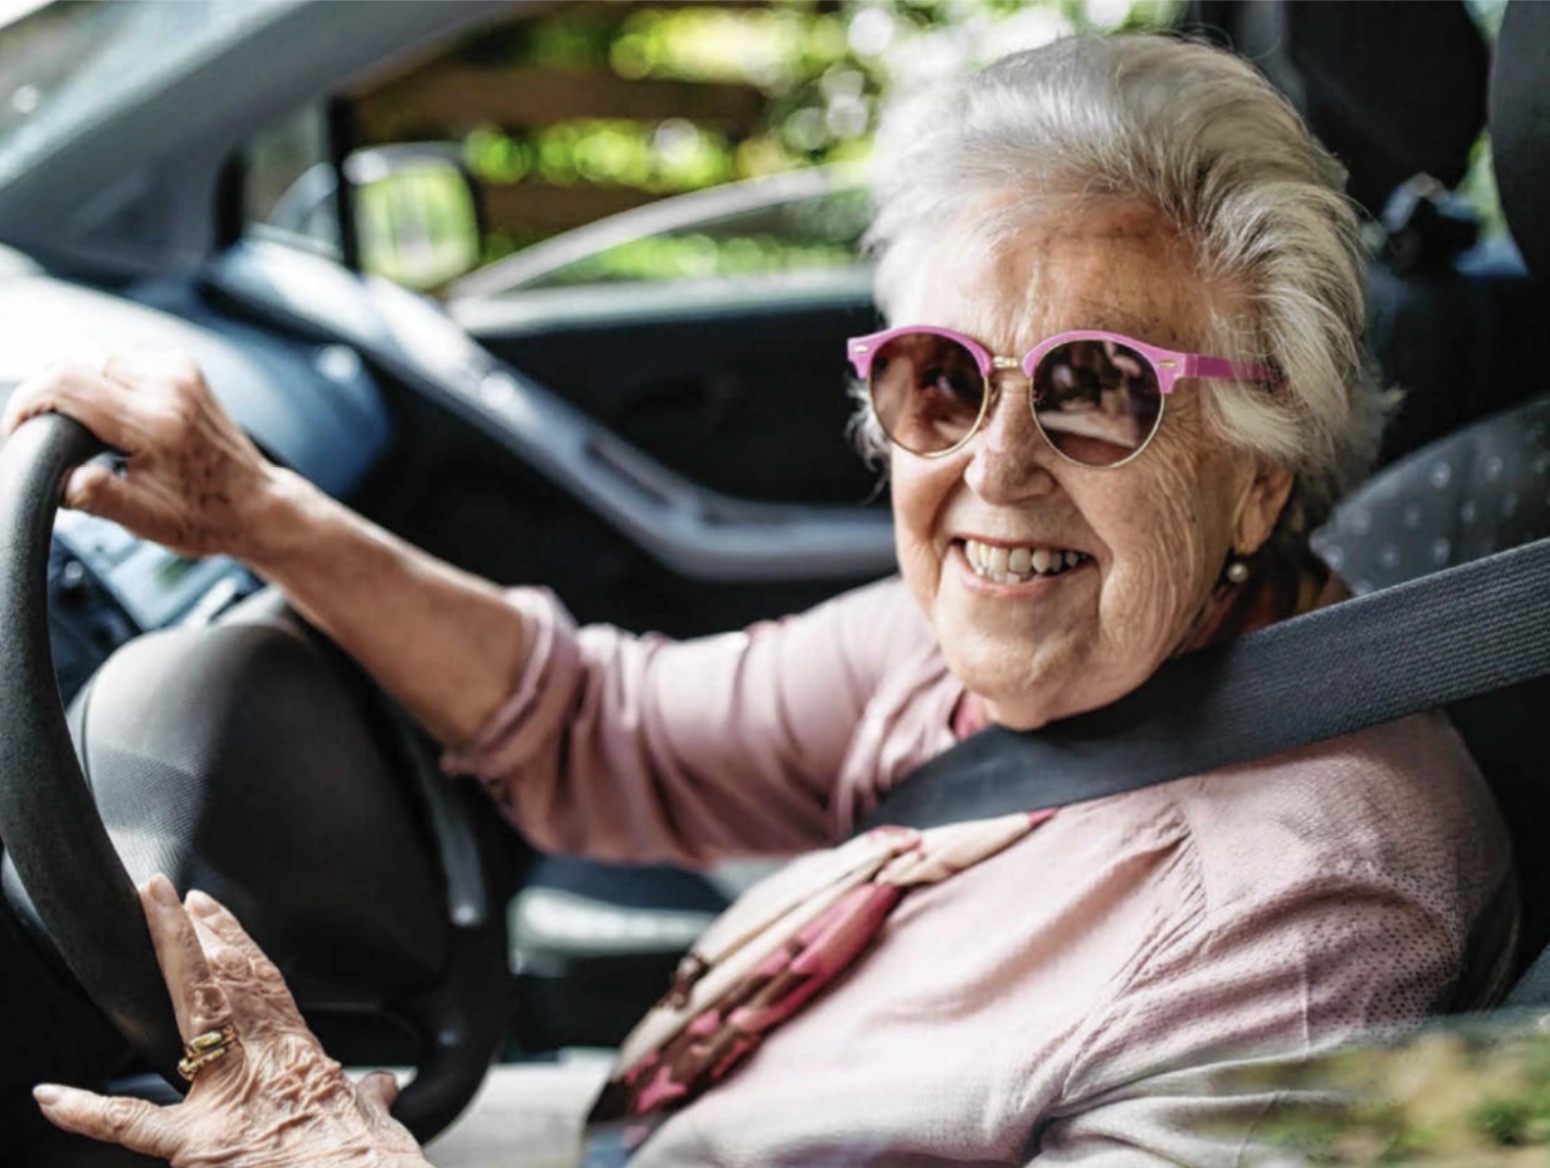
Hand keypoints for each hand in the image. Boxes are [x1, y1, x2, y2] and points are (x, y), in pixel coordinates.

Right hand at [1, 354, 287, 560]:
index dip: (24, 404)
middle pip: (73, 363)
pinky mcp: (183, 367)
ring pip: (94, 358)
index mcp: (158, 421)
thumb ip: (100, 498)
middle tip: (36, 435)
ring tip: (70, 430)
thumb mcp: (148, 520)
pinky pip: (119, 361)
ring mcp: (179, 371)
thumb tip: (62, 481)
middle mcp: (170, 385)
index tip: (14, 433)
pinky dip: (99, 382)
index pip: (65, 384)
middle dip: (43, 396)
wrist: (258, 504)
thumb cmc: (206, 516)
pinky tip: (103, 415)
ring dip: (71, 388)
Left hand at [33, 876, 427, 1167]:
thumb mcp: (374, 1120)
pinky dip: (89, 1113)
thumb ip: (367, 1098)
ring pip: (196, 1013)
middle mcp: (265, 1063)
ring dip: (173, 959)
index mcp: (302, 1058)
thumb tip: (377, 1088)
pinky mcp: (201, 1144)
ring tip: (147, 918)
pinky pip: (134, 1126)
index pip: (265, 986)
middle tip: (163, 895)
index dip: (237, 943)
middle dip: (195, 934)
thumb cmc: (372, 1163)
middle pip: (228, 982)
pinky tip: (54, 1096)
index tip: (210, 911)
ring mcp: (230, 1097)